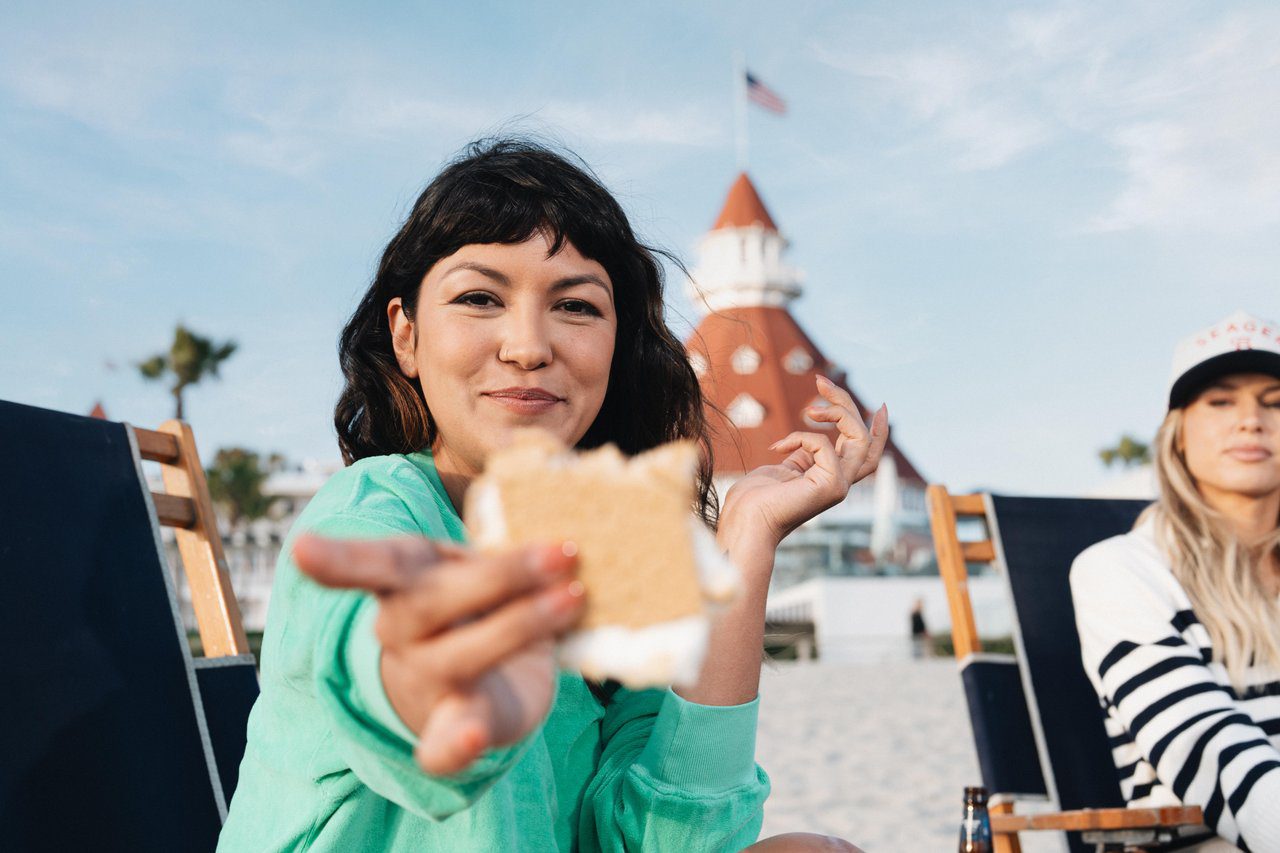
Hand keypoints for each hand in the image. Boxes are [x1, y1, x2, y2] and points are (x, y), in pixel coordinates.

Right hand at [293, 535, 583, 775]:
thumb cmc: (479, 601)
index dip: (338, 560)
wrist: (484, 676)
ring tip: (573, 596)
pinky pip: (443, 742)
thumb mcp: (479, 565)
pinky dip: (454, 746)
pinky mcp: (455, 722)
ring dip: (521, 624)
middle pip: (430, 602)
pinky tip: (471, 740)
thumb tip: (559, 544)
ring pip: (457, 655)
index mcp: (405, 578)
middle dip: (501, 574)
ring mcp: (425, 678)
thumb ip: (503, 553)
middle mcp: (401, 630)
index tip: (302, 552)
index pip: (372, 564)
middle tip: (562, 551)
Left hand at [719, 375, 888, 553]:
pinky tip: (778, 449)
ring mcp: (840, 485)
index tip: (880, 406)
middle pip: (864, 438)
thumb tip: (812, 433)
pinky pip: (822, 443)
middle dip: (846, 404)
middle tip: (820, 381)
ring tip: (809, 407)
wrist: (746, 521)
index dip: (877, 430)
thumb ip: (804, 453)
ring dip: (837, 411)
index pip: (866, 452)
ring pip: (859, 437)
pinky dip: (799, 437)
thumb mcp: (785, 466)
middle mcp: (841, 482)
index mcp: (831, 478)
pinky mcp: (832, 485)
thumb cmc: (755, 498)